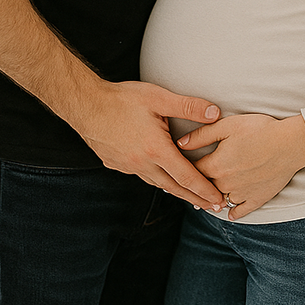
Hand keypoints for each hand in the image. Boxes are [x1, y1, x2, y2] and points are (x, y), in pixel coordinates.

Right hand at [77, 80, 224, 209]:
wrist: (85, 105)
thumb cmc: (122, 99)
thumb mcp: (158, 97)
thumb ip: (188, 106)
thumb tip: (215, 112)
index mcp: (156, 150)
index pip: (186, 177)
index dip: (205, 190)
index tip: (219, 200)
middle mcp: (142, 164)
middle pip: (174, 187)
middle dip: (196, 198)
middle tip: (214, 207)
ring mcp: (128, 167)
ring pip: (157, 183)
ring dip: (176, 191)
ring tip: (191, 197)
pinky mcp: (116, 164)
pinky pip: (142, 176)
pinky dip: (156, 181)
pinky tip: (161, 179)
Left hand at [177, 113, 304, 219]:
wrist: (290, 143)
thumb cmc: (260, 129)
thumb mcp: (228, 125)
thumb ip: (202, 135)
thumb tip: (180, 143)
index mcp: (216, 165)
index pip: (192, 170)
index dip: (185, 167)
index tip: (180, 167)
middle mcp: (225, 184)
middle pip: (204, 187)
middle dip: (197, 184)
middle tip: (190, 184)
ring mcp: (241, 193)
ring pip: (220, 200)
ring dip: (213, 199)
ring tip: (206, 198)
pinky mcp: (257, 199)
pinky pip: (240, 210)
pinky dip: (233, 212)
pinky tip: (229, 212)